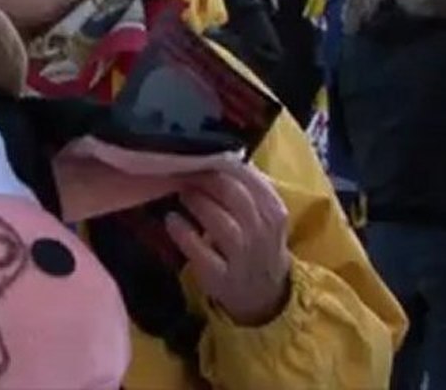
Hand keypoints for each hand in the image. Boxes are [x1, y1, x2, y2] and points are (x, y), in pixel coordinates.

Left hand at [165, 162, 290, 325]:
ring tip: (181, 192)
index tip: (200, 151)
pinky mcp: (221, 278)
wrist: (264, 296)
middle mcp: (263, 233)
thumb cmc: (257, 244)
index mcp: (274, 210)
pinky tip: (172, 220)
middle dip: (206, 178)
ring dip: (197, 203)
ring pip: (222, 223)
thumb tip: (217, 150)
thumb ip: (245, 185)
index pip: (249, 177)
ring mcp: (243, 258)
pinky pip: (201, 252)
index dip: (221, 161)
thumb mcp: (262, 214)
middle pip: (235, 196)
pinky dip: (184, 234)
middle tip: (184, 169)